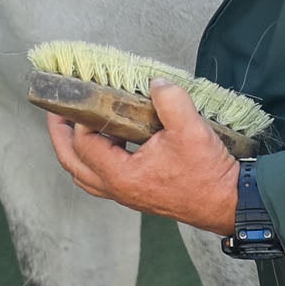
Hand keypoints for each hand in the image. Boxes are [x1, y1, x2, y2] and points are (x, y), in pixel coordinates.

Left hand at [47, 84, 241, 232]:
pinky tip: (109, 139)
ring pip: (84, 175)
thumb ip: (171, 101)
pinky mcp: (137, 194)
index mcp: (121, 175)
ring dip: (75, 150)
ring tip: (77, 124)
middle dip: (60, 136)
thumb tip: (156, 83)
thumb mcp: (191, 130)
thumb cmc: (207, 173)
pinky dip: (95, 158)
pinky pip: (101, 178)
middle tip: (56, 112)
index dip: (82, 120)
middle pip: (72, 164)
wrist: (227, 202)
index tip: (91, 99)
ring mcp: (126, 194)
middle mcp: (117, 189)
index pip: (84, 145)